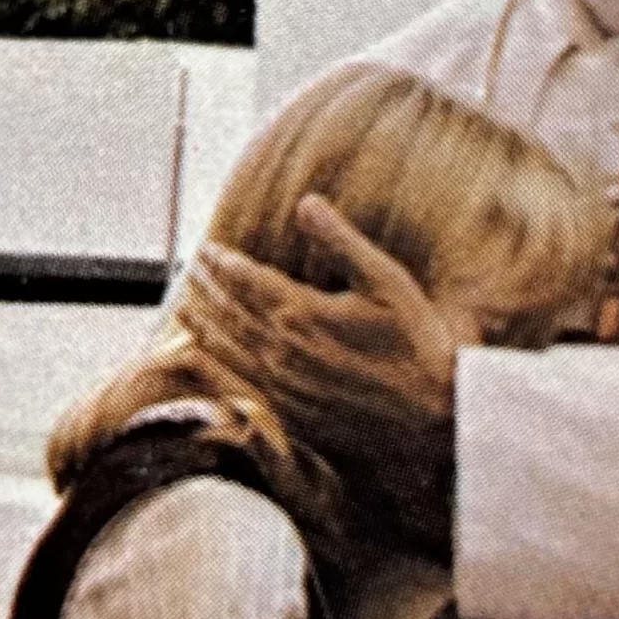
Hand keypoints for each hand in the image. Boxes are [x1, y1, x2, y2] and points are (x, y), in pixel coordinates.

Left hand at [177, 196, 458, 538]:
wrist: (434, 414)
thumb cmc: (417, 344)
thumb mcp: (386, 280)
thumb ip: (341, 241)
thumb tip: (306, 202)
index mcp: (303, 313)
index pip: (247, 281)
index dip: (223, 264)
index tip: (207, 250)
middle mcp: (283, 351)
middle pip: (231, 314)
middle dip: (208, 290)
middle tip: (190, 271)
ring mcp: (284, 387)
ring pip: (229, 350)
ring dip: (203, 327)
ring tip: (184, 308)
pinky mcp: (290, 415)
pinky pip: (239, 387)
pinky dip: (214, 369)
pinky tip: (201, 361)